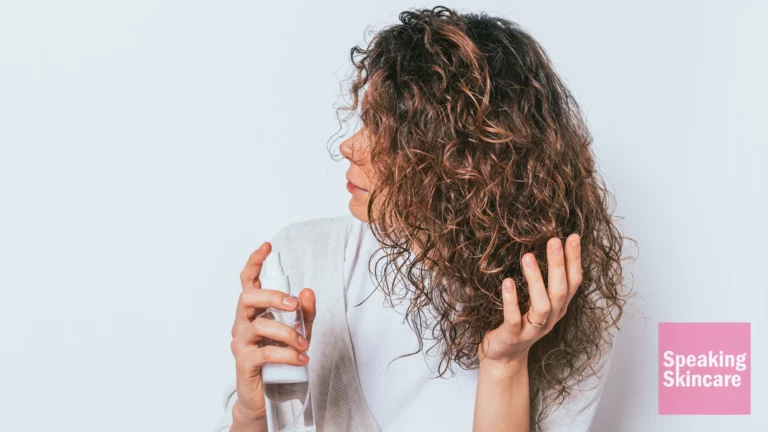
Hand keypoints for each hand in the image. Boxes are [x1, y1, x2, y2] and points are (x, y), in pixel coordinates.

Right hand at [229, 242, 316, 423]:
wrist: (268, 398)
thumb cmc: (280, 360)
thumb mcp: (299, 332)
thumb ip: (305, 313)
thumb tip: (308, 291)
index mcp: (253, 312)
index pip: (248, 282)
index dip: (255, 263)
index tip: (266, 246)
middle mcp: (242, 324)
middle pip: (247, 297)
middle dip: (272, 296)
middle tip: (293, 305)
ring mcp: (240, 343)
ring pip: (258, 326)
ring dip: (286, 333)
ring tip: (304, 344)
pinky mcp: (244, 364)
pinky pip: (264, 353)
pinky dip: (286, 355)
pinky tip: (301, 359)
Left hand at [478, 234, 582, 368]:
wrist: (503, 357)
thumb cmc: (519, 322)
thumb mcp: (536, 301)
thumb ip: (543, 281)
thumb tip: (545, 247)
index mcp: (558, 308)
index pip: (573, 282)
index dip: (574, 260)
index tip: (572, 236)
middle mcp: (550, 318)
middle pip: (560, 291)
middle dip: (558, 265)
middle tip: (554, 240)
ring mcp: (532, 329)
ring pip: (542, 306)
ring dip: (536, 281)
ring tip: (528, 257)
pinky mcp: (512, 336)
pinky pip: (514, 319)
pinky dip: (511, 301)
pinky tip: (507, 282)